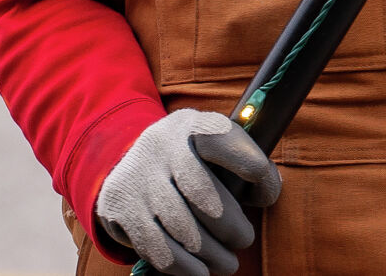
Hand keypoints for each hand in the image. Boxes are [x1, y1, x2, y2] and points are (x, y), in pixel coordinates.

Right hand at [95, 109, 280, 275]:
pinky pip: (156, 247)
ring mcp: (136, 178)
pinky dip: (183, 266)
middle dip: (230, 225)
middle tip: (244, 240)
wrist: (130, 161)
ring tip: (228, 262)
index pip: (225, 141)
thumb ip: (243, 161)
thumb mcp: (214, 145)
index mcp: (192, 124)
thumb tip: (266, 194)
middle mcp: (160, 146)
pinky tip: (201, 270)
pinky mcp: (119, 209)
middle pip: (202, 193)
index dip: (252, 168)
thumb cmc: (191, 158)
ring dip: (210, 252)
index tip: (266, 196)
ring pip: (179, 226)